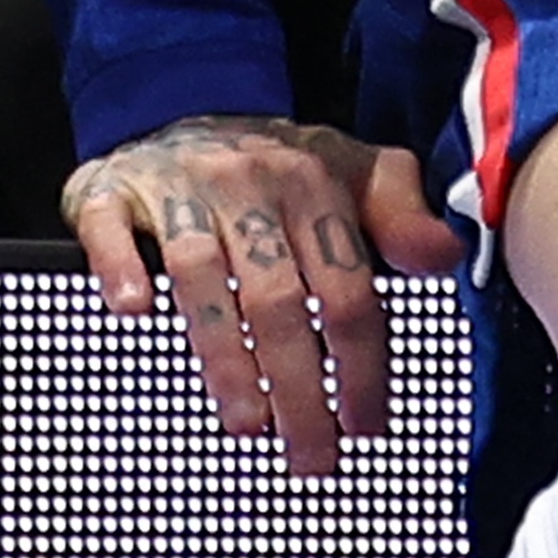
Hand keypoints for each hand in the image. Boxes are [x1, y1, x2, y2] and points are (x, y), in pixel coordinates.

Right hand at [64, 112, 465, 474]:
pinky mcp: (112, 192)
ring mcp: (179, 189)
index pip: (349, 290)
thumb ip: (402, 218)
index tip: (366, 427)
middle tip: (310, 454)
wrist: (183, 102)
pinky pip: (112, 229)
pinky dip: (121, 268)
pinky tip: (134, 311)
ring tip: (247, 423)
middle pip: (279, 299)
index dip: (362, 365)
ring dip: (224, 355)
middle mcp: (249, 188)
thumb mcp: (355, 173)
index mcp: (315, 187)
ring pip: (201, 276)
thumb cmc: (277, 162)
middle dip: (300, 387)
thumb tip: (446, 257)